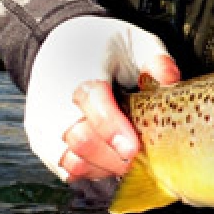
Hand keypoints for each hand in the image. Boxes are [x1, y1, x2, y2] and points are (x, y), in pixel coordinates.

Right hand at [24, 15, 179, 181]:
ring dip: (105, 167)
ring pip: (73, 163)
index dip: (114, 130)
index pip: (94, 106)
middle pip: (82, 141)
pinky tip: (112, 160)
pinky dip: (93, 171)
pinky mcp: (43, 144)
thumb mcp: (136, 42)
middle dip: (116, 157)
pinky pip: (68, 171)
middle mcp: (54, 102)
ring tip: (130, 159)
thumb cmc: (104, 48)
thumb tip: (171, 81)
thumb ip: (155, 61)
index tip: (134, 148)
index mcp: (80, 73)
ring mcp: (45, 126)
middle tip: (144, 160)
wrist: (60, 48)